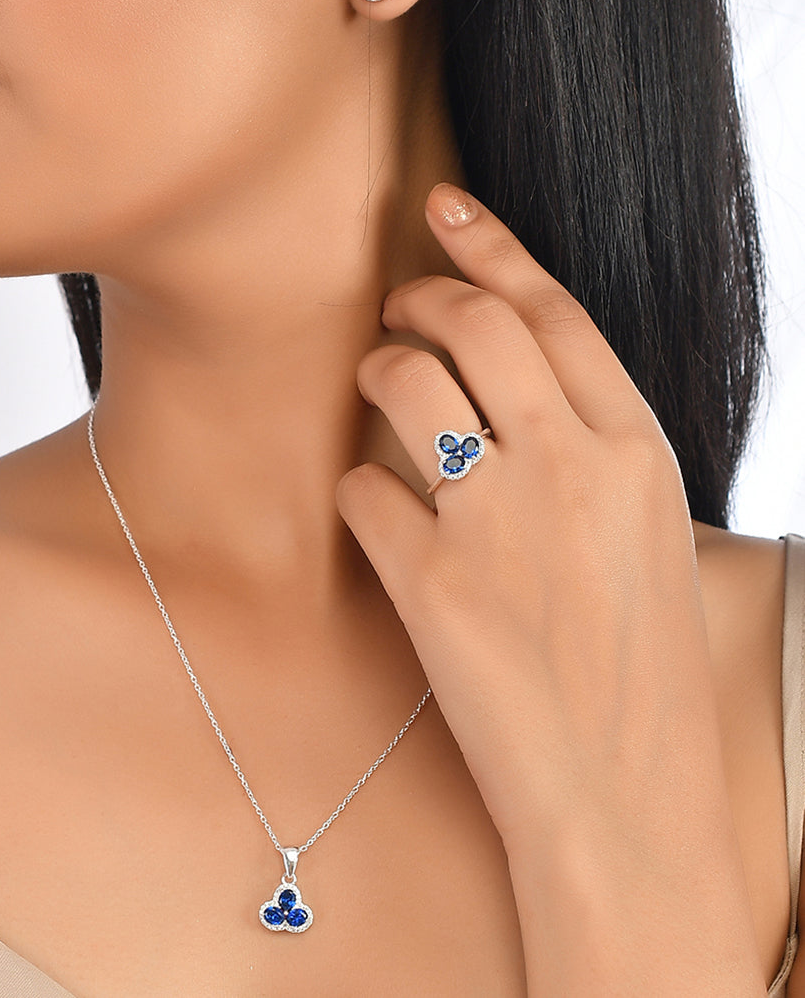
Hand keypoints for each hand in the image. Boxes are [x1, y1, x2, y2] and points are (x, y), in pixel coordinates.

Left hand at [336, 184, 763, 991]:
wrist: (624, 803)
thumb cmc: (641, 678)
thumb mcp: (651, 545)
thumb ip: (593, 460)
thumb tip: (518, 398)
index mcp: (638, 453)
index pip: (554, 311)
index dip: (491, 246)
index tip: (444, 206)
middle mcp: (571, 469)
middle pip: (473, 324)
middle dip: (420, 296)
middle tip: (395, 304)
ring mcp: (498, 522)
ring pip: (405, 381)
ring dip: (376, 369)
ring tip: (375, 386)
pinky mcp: (431, 582)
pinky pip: (363, 487)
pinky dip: (360, 488)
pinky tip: (377, 516)